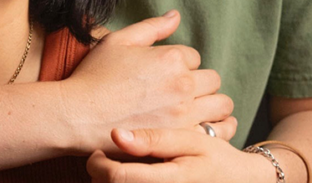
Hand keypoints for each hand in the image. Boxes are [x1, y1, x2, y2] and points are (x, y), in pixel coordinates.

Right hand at [59, 11, 234, 153]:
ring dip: (211, 104)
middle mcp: (183, 84)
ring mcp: (185, 114)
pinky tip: (201, 127)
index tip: (165, 73)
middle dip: (199, 82)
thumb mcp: (120, 40)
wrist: (80, 114)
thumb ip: (152, 27)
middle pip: (212, 79)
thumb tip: (175, 15)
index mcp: (171, 57)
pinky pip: (217, 133)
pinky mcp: (182, 139)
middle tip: (180, 90)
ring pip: (221, 105)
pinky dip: (215, 128)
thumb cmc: (96, 75)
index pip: (193, 56)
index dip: (180, 63)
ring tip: (195, 108)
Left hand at [87, 128, 272, 181]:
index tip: (96, 150)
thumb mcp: (190, 141)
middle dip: (101, 175)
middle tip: (103, 157)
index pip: (116, 178)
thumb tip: (115, 134)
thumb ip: (154, 139)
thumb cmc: (215, 158)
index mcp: (167, 181)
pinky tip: (131, 177)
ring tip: (118, 167)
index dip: (98, 164)